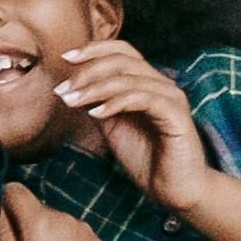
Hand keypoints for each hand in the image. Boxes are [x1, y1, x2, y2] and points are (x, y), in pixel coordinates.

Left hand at [50, 36, 214, 202]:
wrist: (173, 190)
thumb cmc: (147, 159)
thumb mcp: (113, 127)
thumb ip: (99, 104)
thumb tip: (72, 87)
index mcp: (148, 83)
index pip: (123, 51)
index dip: (94, 49)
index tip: (65, 58)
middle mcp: (162, 84)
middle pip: (123, 60)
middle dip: (88, 71)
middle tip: (64, 89)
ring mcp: (171, 98)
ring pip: (130, 79)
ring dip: (96, 88)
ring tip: (72, 101)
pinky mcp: (176, 115)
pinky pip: (144, 99)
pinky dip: (117, 102)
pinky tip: (96, 113)